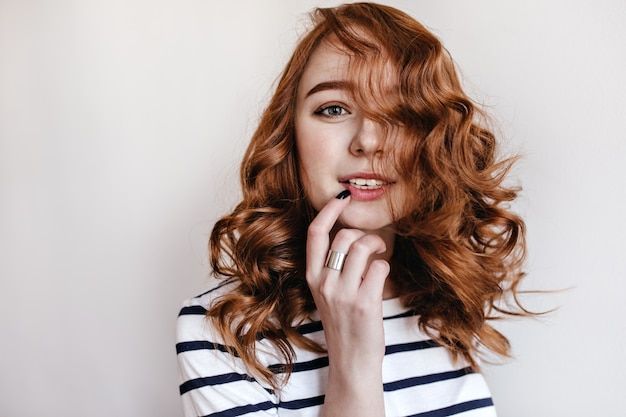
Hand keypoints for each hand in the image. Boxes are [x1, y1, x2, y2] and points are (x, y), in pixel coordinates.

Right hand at [306, 192, 389, 382]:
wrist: (352, 362)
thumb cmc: (344, 324)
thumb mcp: (327, 293)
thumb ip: (333, 266)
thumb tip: (351, 234)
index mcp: (312, 277)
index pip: (315, 233)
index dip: (329, 210)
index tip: (343, 197)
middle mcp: (323, 283)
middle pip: (344, 236)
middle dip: (363, 234)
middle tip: (373, 245)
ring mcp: (342, 294)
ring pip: (362, 247)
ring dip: (377, 246)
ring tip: (380, 256)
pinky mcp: (364, 303)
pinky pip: (379, 266)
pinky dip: (385, 267)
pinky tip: (383, 279)